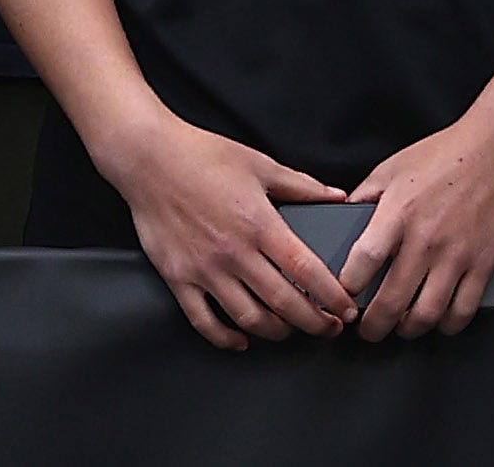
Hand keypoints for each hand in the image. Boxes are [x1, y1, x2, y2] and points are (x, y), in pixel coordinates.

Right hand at [94, 107, 352, 348]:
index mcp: (259, 223)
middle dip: (315, 324)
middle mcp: (234, 251)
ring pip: (249, 318)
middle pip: (285, 303)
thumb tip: (337, 196)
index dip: (333, 297)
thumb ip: (300, 186)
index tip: (346, 309)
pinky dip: (226, 338)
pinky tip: (241, 339)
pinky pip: (203, 321)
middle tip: (328, 328)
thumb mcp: (258, 163)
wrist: (146, 156)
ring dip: (278, 332)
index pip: (307, 271)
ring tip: (290, 330)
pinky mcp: (178, 277)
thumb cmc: (200, 154)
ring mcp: (204, 268)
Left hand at [341, 111, 493, 338]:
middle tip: (368, 330)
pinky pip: (464, 310)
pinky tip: (438, 322)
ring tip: (400, 328)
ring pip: (427, 314)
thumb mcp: (389, 169)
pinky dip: (448, 325)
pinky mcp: (484, 263)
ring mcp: (457, 255)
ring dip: (409, 330)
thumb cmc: (442, 156)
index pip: (362, 263)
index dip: (347, 289)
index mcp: (396, 214)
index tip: (341, 299)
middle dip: (373, 326)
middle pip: (392, 300)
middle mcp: (425, 240)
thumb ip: (364, 198)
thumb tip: (342, 220)